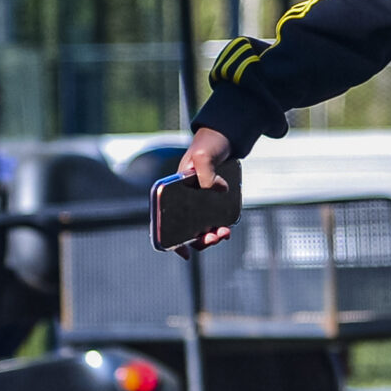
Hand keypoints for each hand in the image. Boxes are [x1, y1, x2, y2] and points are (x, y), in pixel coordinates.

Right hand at [178, 128, 236, 248]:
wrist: (225, 137)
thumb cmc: (208, 144)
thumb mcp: (203, 155)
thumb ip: (206, 173)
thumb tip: (220, 190)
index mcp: (171, 192)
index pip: (163, 221)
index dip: (170, 241)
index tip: (184, 253)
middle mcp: (182, 199)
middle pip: (185, 230)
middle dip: (200, 240)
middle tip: (215, 236)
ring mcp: (198, 201)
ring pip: (200, 228)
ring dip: (211, 236)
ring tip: (224, 233)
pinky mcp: (212, 201)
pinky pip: (213, 220)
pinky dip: (218, 228)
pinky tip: (227, 228)